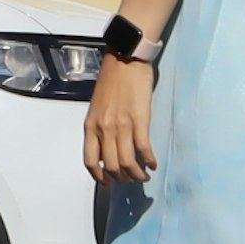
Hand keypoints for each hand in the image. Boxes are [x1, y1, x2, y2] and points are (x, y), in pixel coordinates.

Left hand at [84, 57, 155, 183]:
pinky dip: (149, 160)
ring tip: (144, 176)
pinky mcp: (140, 120)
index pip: (90, 160)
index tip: (107, 183)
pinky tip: (153, 164)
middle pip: (111, 166)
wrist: (125, 60)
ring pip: (128, 162)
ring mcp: (121, 125)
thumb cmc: (112, 82)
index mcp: (91, 126)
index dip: (99, 176)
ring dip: (137, 174)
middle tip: (131, 179)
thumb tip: (106, 149)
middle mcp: (104, 129)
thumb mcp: (97, 108)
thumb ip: (99, 128)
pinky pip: (143, 148)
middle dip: (123, 178)